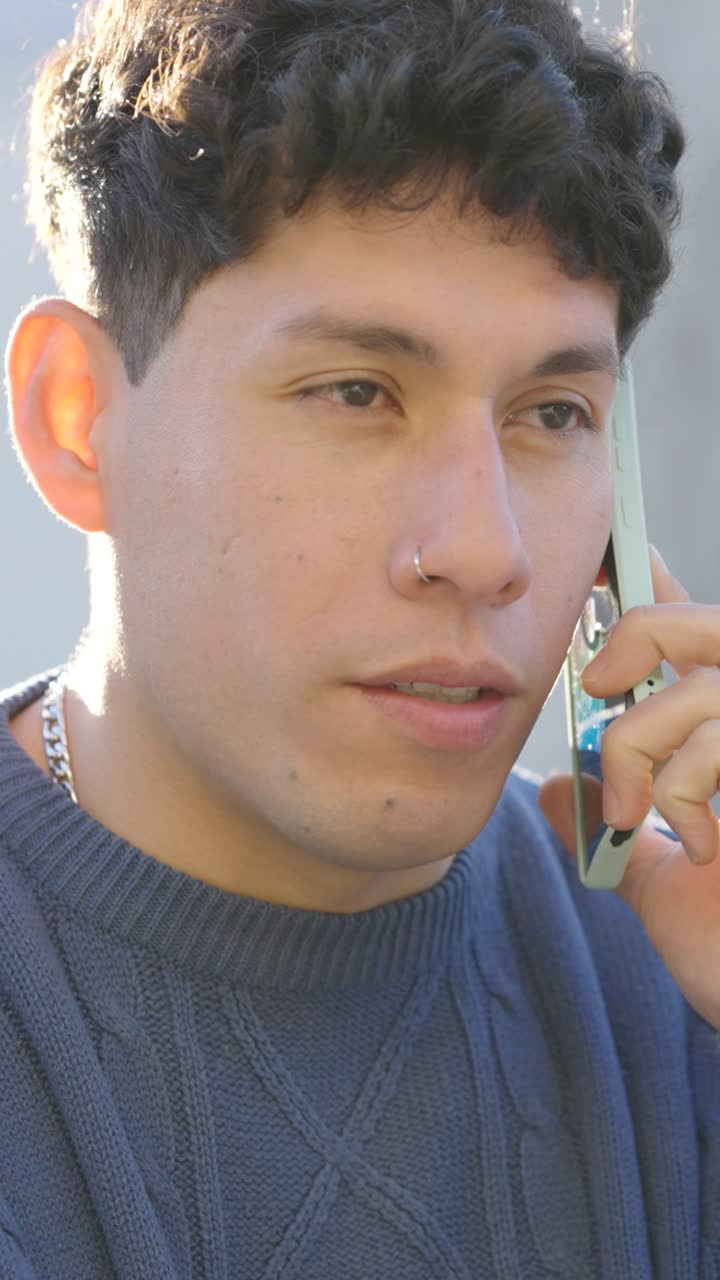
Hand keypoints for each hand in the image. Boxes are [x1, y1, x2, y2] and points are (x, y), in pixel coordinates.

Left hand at [539, 546, 719, 1029]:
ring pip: (700, 684)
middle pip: (703, 621)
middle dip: (637, 636)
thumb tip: (554, 791)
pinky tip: (698, 843)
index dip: (652, 588)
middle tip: (592, 683)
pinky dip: (678, 788)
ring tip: (637, 815)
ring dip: (644, 746)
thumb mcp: (658, 886)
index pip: (696, 632)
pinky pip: (714, 738)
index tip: (608, 553)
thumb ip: (613, 830)